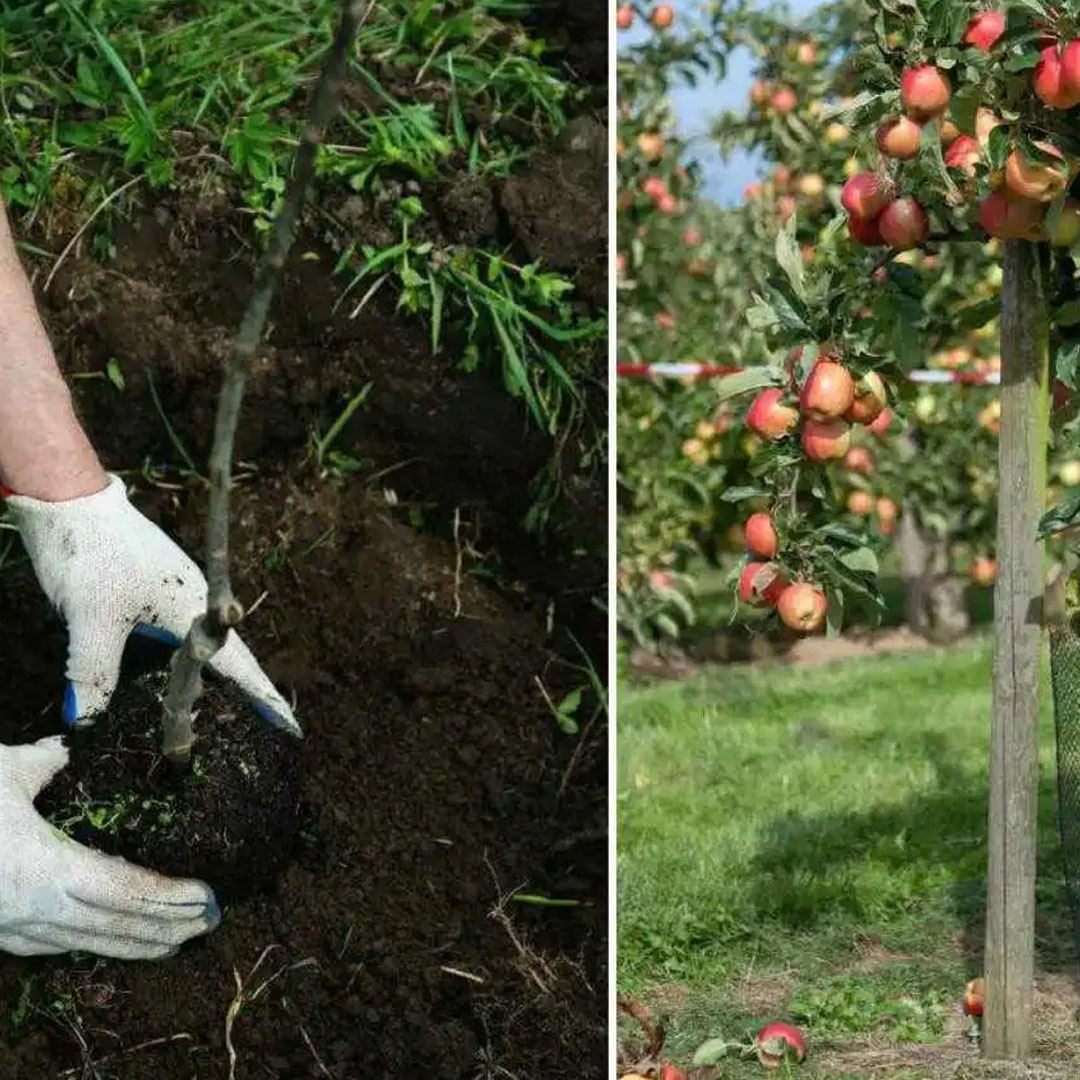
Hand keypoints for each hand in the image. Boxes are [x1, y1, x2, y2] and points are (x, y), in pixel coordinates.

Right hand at [0, 736, 218, 956]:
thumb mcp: (3, 773)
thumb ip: (47, 762)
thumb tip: (73, 747)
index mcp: (41, 871)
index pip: (122, 891)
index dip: (167, 897)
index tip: (204, 896)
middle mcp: (31, 910)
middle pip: (114, 926)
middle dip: (165, 927)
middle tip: (208, 922)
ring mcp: (12, 928)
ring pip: (87, 943)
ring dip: (138, 942)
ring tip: (179, 938)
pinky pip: (58, 943)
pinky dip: (97, 942)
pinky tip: (116, 938)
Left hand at [7, 474, 299, 731]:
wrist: (72, 500)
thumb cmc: (93, 555)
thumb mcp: (90, 621)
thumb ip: (94, 673)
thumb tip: (86, 722)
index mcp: (193, 609)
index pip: (237, 666)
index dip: (263, 698)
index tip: (291, 726)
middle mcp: (191, 603)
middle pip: (219, 660)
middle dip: (235, 695)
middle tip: (240, 730)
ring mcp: (170, 595)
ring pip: (190, 649)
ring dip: (194, 681)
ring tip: (193, 717)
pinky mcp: (147, 591)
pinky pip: (168, 637)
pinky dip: (167, 663)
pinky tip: (152, 679)